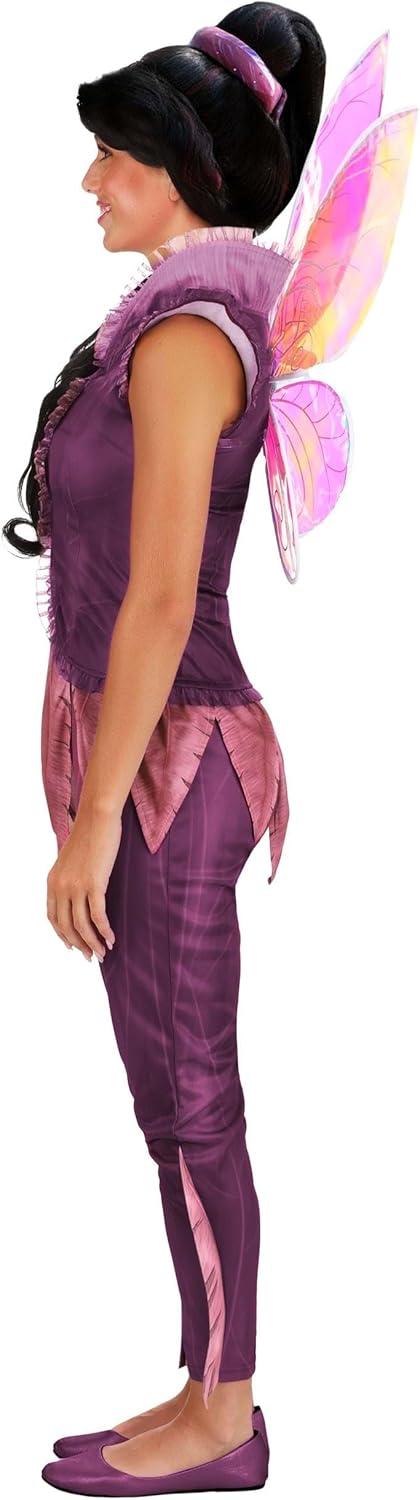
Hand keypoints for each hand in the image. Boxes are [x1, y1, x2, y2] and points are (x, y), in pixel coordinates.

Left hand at [46, 805, 120, 960]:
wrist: (97, 818)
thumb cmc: (89, 835)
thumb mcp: (71, 860)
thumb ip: (70, 877)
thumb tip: (79, 892)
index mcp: (53, 882)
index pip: (53, 918)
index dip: (63, 935)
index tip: (74, 946)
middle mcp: (61, 886)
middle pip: (67, 926)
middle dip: (80, 945)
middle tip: (92, 956)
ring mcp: (76, 886)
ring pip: (82, 925)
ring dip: (93, 943)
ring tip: (103, 953)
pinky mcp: (94, 884)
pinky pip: (98, 915)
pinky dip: (104, 931)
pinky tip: (112, 939)